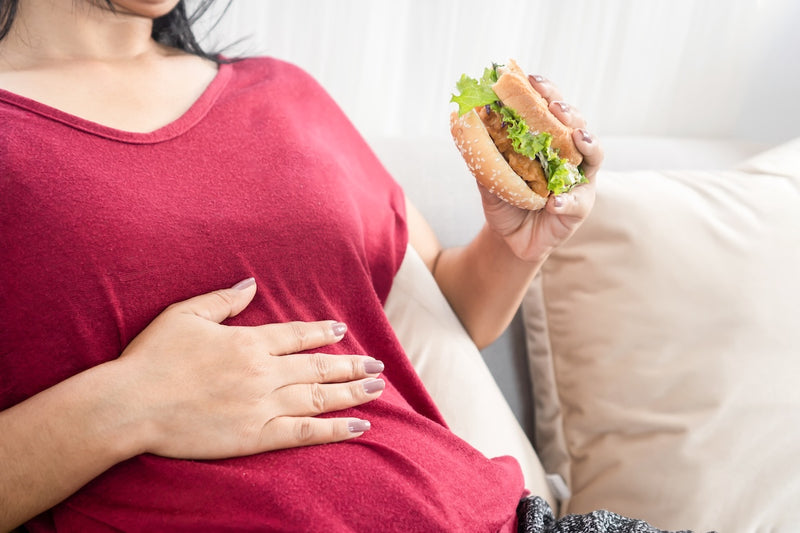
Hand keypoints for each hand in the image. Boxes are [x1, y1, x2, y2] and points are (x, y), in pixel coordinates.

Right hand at [115, 278, 383, 458]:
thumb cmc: (152, 358)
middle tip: (376, 365)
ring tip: (377, 388)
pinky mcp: (256, 435)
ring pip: (319, 397)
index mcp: (248, 341)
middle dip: (351, 365)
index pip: (297, 335)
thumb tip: (252, 282)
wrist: (130, 404)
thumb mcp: (184, 315)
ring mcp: (263, 404)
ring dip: (352, 392)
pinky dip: (335, 429)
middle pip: (317, 367)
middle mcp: (263, 371)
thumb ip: (223, 299)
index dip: (322, 332)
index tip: (343, 330)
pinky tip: (359, 427)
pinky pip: (304, 432)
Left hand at [479, 74, 603, 262]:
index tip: (531, 79)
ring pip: (593, 155)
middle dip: (568, 112)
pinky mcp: (581, 207)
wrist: (510, 239)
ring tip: (577, 137)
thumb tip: (463, 121)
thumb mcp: (489, 178)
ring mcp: (579, 179)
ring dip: (587, 143)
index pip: (550, 109)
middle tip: (555, 107)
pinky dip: (567, 200)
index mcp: (548, 140)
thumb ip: (483, 154)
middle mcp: (569, 154)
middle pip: (577, 124)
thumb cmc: (505, 202)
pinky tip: (553, 202)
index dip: (545, 92)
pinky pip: (578, 201)